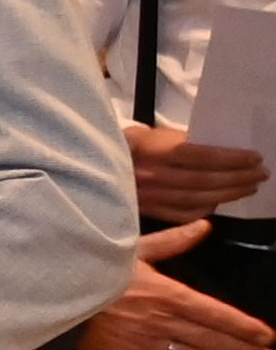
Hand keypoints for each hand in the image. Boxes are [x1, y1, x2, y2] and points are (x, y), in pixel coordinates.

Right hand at [86, 217, 275, 349]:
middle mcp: (163, 322)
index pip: (217, 314)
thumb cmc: (94, 269)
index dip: (244, 327)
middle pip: (213, 340)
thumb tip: (204, 226)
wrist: (53, 296)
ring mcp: (146, 343)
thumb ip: (173, 242)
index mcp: (169, 295)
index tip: (267, 336)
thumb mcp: (134, 250)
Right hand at [129, 118, 267, 226]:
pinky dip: (204, 210)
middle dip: (238, 178)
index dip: (233, 159)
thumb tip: (222, 153)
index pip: (203, 157)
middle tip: (261, 175)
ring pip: (197, 199)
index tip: (256, 158)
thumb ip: (185, 143)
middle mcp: (152, 176)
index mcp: (156, 151)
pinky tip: (218, 204)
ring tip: (249, 188)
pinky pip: (181, 214)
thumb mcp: (156, 134)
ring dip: (228, 194)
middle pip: (204, 181)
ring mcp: (148, 197)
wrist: (92, 164)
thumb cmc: (131, 144)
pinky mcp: (146, 210)